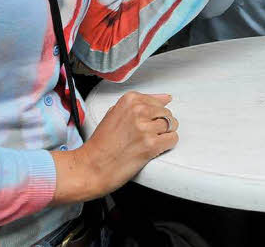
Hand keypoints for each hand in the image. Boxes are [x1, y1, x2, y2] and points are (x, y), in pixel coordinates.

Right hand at [52, 92, 177, 202]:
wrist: (91, 167)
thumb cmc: (101, 144)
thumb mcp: (116, 114)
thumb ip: (141, 104)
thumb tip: (166, 98)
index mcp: (129, 100)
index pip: (159, 101)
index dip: (154, 116)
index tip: (144, 124)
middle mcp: (138, 111)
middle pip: (167, 113)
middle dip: (160, 125)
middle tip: (145, 136)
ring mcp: (144, 127)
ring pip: (172, 125)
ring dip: (164, 135)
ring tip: (148, 142)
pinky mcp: (151, 144)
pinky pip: (173, 139)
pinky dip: (167, 145)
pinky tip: (154, 148)